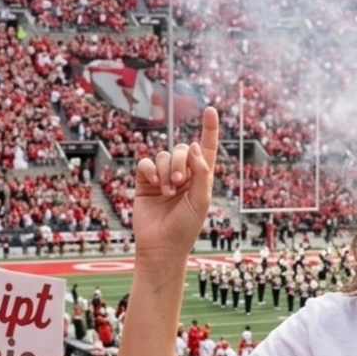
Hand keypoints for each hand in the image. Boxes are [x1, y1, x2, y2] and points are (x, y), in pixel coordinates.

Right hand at [133, 108, 218, 263]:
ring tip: (167, 191)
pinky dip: (150, 169)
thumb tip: (196, 146)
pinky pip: (146, 163)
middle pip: (183, 150)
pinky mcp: (145, 181)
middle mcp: (183, 175)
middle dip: (181, 162)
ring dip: (166, 170)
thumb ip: (201, 172)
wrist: (162, 246)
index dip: (209, 129)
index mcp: (201, 178)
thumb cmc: (186, 226)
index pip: (207, 149)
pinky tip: (154, 183)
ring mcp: (163, 177)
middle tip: (179, 183)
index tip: (211, 110)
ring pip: (164, 155)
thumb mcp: (201, 199)